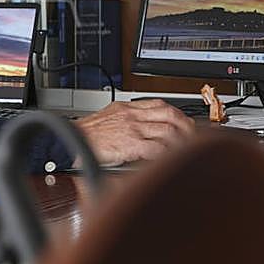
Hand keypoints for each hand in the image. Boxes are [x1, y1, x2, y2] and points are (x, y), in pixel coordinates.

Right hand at [72, 99, 194, 165]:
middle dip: (186, 125)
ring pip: (168, 131)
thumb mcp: (107, 117)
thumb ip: (126, 119)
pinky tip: (171, 159)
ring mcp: (133, 129)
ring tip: (187, 149)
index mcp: (127, 107)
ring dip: (182, 141)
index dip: (177, 113)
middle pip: (170, 115)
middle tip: (193, 135)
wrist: (70, 141)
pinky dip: (168, 154)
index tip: (184, 121)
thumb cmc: (85, 134)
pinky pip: (157, 148)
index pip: (160, 104)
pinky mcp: (131, 145)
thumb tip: (140, 128)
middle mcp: (132, 116)